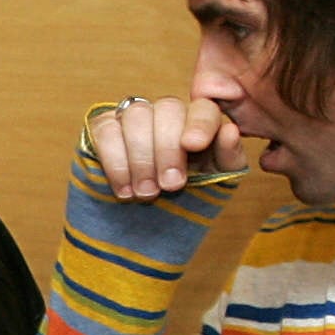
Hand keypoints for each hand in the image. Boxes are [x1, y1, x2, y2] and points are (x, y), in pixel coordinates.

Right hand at [90, 95, 243, 200]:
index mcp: (199, 123)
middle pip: (167, 108)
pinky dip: (115, 161)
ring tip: (144, 193)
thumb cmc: (189, 199)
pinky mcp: (104, 128)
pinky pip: (105, 130)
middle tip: (168, 186)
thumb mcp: (217, 184)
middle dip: (167, 149)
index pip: (203, 108)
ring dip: (141, 157)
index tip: (194, 146)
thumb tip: (229, 131)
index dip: (199, 124)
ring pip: (136, 115)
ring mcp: (134, 118)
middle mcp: (167, 114)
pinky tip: (124, 189)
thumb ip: (228, 158)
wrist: (150, 226)